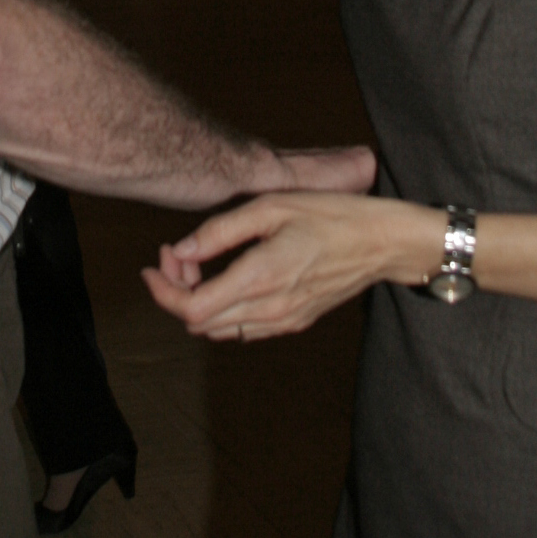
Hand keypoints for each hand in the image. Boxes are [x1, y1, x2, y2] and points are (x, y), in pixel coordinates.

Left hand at [143, 187, 428, 339]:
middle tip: (179, 257)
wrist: (383, 243)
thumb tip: (181, 250)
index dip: (162, 290)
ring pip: (219, 330)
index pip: (191, 307)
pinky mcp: (295, 322)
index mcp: (260, 277)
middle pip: (199, 322)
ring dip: (200, 304)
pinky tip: (229, 280)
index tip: (153, 266)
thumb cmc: (331, 215)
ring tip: (201, 267)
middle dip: (177, 292)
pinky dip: (224, 312)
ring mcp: (284, 320)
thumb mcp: (271, 206)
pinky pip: (244, 330)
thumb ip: (220, 230)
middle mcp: (270, 307)